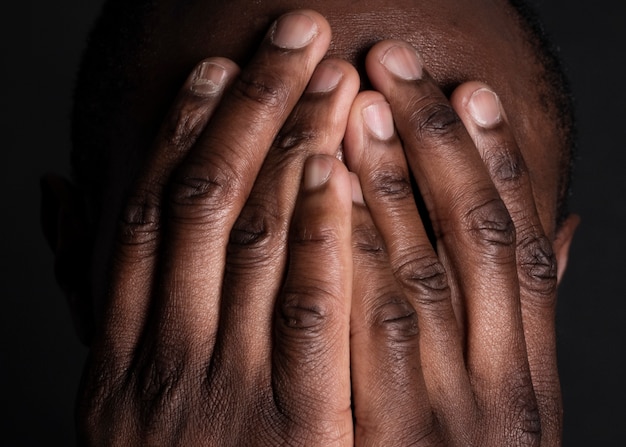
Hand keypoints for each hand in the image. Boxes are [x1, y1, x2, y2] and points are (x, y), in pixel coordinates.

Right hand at [78, 11, 360, 444]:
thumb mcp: (112, 388)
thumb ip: (94, 295)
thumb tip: (58, 194)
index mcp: (122, 345)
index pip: (152, 211)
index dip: (186, 131)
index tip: (219, 69)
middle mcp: (165, 352)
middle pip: (208, 203)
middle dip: (253, 110)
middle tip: (294, 35)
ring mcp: (226, 389)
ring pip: (260, 244)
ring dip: (296, 151)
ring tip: (329, 80)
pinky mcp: (293, 427)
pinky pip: (310, 315)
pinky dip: (325, 237)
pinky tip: (345, 171)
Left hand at [344, 41, 562, 444]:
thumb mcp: (515, 403)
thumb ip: (526, 320)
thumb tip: (556, 234)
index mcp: (527, 378)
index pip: (514, 246)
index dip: (498, 161)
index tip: (472, 90)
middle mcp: (483, 386)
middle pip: (459, 241)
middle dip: (428, 147)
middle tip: (394, 68)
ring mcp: (416, 409)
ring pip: (398, 271)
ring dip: (376, 182)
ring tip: (350, 106)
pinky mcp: (347, 431)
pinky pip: (337, 331)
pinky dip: (329, 252)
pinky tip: (309, 190)